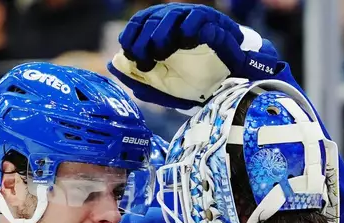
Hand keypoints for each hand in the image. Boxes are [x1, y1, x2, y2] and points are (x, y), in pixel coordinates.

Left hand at [108, 3, 278, 108]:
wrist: (231, 85)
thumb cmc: (197, 83)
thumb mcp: (163, 87)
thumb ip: (138, 78)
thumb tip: (112, 66)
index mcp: (162, 33)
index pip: (140, 22)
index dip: (131, 34)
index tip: (128, 52)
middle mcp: (177, 23)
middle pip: (152, 18)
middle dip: (143, 40)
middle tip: (144, 60)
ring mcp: (194, 21)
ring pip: (171, 14)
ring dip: (161, 33)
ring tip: (162, 53)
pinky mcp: (213, 23)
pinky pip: (197, 17)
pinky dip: (187, 29)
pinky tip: (183, 44)